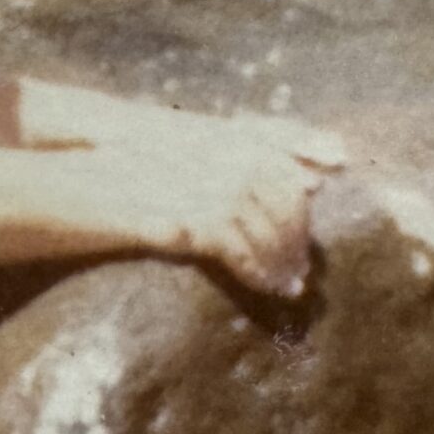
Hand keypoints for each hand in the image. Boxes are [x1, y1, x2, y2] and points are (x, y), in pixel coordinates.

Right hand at [130, 108, 345, 298]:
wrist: (115, 178)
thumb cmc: (162, 164)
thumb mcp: (213, 150)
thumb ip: (264, 159)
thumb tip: (318, 185)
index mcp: (245, 144)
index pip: (292, 183)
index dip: (302, 218)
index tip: (308, 242)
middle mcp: (242, 164)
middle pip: (288, 212)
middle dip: (297, 246)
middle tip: (303, 272)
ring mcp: (226, 193)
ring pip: (272, 237)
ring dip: (283, 266)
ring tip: (289, 286)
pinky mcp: (209, 222)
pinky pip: (244, 256)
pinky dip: (260, 276)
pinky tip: (267, 289)